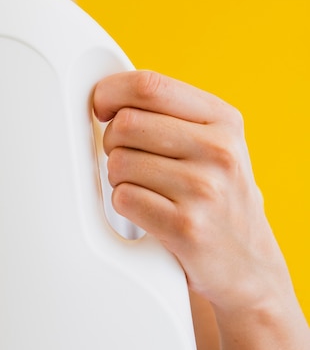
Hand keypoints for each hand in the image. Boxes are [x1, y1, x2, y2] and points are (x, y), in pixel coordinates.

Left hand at [93, 70, 292, 312]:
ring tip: (143, 188)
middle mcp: (219, 150)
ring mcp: (204, 189)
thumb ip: (172, 116)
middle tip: (127, 159)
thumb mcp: (216, 145)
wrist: (249, 264)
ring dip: (118, 177)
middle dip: (112, 142)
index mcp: (223, 120)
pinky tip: (146, 211)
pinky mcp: (185, 226)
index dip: (111, 92)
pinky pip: (123, 198)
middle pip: (126, 124)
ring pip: (119, 163)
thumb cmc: (220, 197)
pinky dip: (124, 204)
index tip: (101, 107)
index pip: (149, 86)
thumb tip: (108, 97)